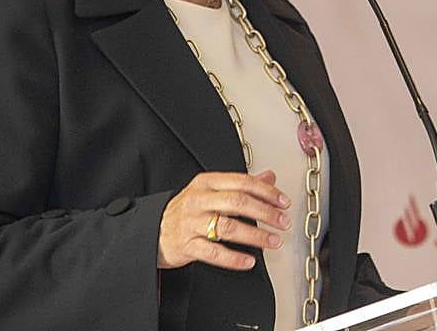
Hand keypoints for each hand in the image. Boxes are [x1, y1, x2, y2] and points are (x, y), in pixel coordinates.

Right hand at [157, 170, 291, 269]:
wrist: (153, 230)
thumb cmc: (187, 209)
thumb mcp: (211, 190)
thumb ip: (241, 183)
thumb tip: (269, 177)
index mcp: (207, 182)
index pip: (242, 182)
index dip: (267, 191)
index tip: (283, 202)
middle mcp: (199, 200)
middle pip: (238, 202)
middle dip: (265, 213)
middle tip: (283, 221)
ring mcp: (191, 223)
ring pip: (228, 227)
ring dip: (256, 236)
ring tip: (273, 241)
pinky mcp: (186, 246)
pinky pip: (214, 253)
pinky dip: (234, 259)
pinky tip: (250, 261)